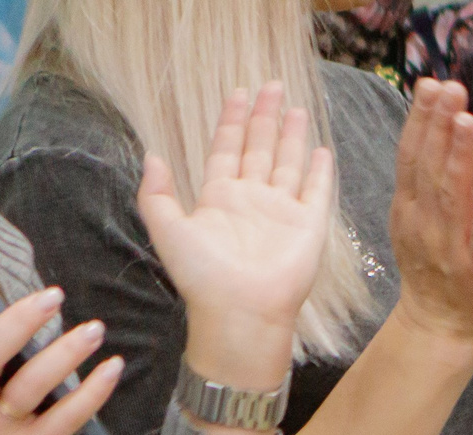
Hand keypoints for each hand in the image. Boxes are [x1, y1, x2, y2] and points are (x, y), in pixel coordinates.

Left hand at [138, 83, 334, 390]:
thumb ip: (155, 193)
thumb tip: (152, 155)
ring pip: (288, 163)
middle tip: (271, 85)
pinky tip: (320, 149)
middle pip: (259, 147)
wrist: (240, 310)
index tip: (238, 92)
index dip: (232, 120)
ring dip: (291, 135)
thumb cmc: (201, 276)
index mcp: (220, 197)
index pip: (228, 148)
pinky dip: (319, 171)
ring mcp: (282, 212)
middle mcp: (252, 200)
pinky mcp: (309, 227)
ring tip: (294, 106)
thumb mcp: (166, 228)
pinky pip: (316, 191)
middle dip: (264, 116)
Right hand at [389, 79, 472, 344]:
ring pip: (452, 194)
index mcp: (410, 208)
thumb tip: (437, 131)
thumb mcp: (420, 220)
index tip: (430, 84)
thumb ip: (427, 180)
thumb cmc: (436, 269)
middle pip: (429, 166)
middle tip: (451, 87)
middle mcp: (426, 222)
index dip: (420, 119)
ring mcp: (451, 245)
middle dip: (438, 124)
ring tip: (466, 118)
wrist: (441, 326)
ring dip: (459, 154)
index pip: (412, 155)